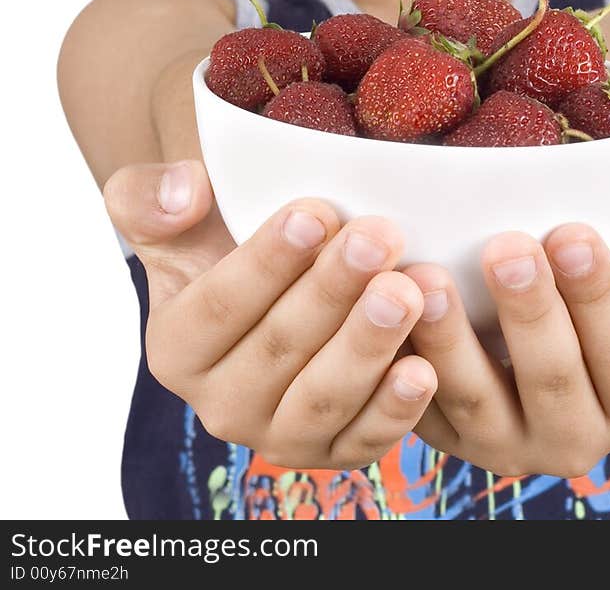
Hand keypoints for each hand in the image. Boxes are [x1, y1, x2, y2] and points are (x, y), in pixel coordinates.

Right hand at [103, 160, 437, 469]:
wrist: (279, 279)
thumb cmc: (227, 236)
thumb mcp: (174, 211)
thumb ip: (149, 198)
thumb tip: (181, 194)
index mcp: (175, 348)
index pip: (219, 305)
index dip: (267, 260)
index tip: (315, 213)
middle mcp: (221, 405)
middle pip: (280, 347)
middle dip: (332, 289)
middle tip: (378, 237)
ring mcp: (280, 435)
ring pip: (324, 398)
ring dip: (368, 344)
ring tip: (407, 290)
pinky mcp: (336, 451)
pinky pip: (365, 440)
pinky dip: (396, 409)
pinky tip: (424, 368)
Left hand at [400, 211, 609, 476]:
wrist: (544, 297)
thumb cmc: (605, 272)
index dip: (598, 294)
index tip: (570, 232)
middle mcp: (576, 440)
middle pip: (552, 379)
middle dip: (528, 312)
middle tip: (505, 246)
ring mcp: (505, 445)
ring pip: (476, 403)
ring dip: (450, 341)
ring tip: (428, 279)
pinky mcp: (445, 437)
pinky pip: (417, 409)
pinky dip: (398, 363)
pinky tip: (381, 312)